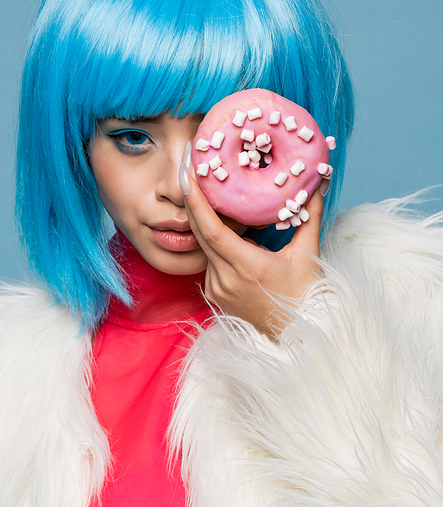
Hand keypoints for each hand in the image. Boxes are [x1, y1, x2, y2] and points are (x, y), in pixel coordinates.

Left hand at [179, 144, 325, 336]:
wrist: (298, 335)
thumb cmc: (305, 295)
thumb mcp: (308, 253)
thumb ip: (309, 215)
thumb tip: (318, 184)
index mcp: (247, 267)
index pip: (211, 231)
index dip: (196, 202)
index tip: (188, 176)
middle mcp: (225, 279)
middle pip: (200, 234)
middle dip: (192, 201)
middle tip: (190, 171)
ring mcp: (217, 289)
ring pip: (205, 247)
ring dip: (207, 223)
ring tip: (211, 194)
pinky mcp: (215, 294)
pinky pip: (210, 261)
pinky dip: (216, 244)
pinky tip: (228, 232)